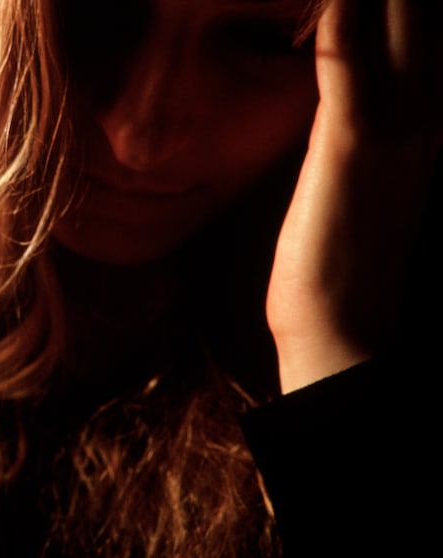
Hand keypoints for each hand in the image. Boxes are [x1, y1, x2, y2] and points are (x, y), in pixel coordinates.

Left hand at [266, 0, 441, 391]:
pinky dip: (346, 16)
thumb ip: (360, 115)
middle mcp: (424, 109)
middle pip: (423, 6)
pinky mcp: (352, 147)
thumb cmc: (340, 249)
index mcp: (424, 113)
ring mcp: (395, 127)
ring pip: (400, 19)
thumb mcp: (358, 168)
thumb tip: (342, 69)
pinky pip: (348, 63)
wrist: (342, 325)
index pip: (424, 19)